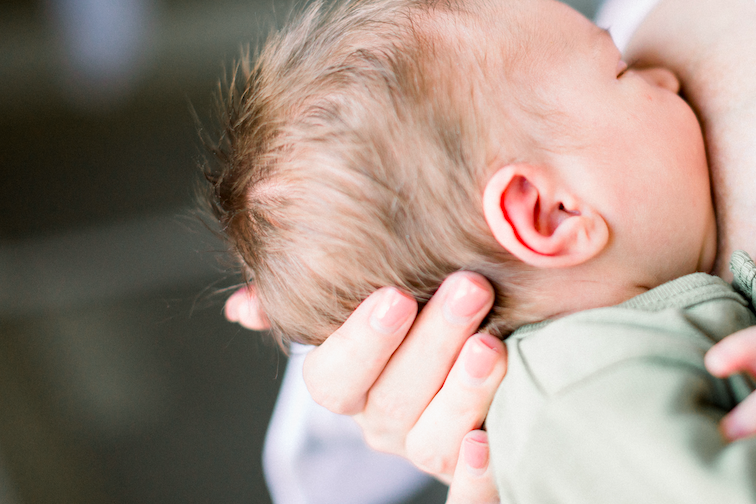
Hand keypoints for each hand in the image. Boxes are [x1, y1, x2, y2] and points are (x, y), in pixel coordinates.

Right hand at [225, 273, 505, 498]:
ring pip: (432, 441)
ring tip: (491, 346)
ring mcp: (429, 452)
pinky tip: (486, 440)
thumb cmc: (433, 310)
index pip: (334, 378)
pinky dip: (477, 477)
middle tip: (470, 288)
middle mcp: (387, 424)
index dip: (362, 342)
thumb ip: (320, 300)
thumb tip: (243, 307)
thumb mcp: (383, 296)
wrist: (495, 348)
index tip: (396, 296)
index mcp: (355, 386)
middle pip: (394, 398)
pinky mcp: (474, 477)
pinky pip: (468, 498)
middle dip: (433, 341)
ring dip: (462, 393)